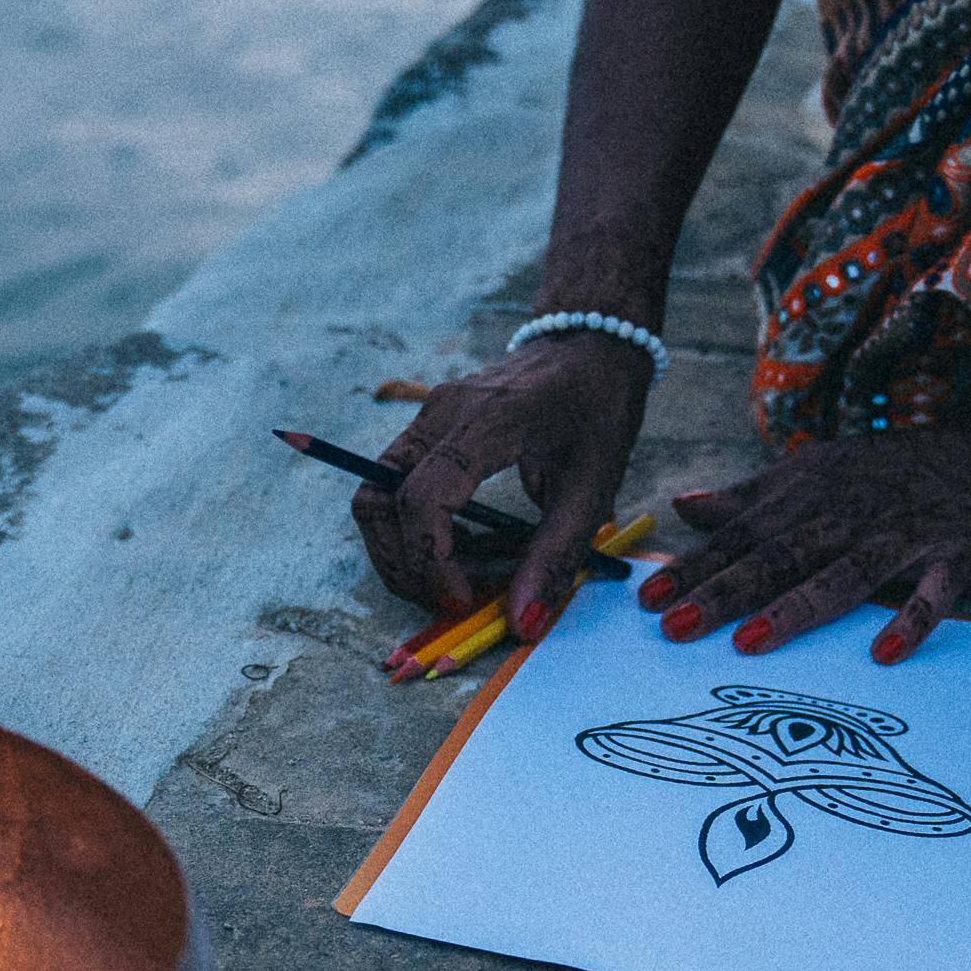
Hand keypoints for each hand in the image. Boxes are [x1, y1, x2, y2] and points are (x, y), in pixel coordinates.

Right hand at [352, 332, 654, 635]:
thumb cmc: (597, 410)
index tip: (463, 601)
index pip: (423, 497)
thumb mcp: (592, 487)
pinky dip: (412, 531)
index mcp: (487, 422)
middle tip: (450, 602)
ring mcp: (424, 418)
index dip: (431, 560)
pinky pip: (391, 487)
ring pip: (373, 496)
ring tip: (453, 580)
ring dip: (399, 552)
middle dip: (402, 566)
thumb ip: (554, 557)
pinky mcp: (423, 429)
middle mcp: (440, 414)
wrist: (587, 346)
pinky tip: (461, 550)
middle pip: (378, 500)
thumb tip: (521, 624)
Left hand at [641, 417, 970, 663]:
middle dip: (725, 591)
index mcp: (808, 495)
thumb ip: (749, 498)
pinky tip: (883, 653)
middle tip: (675, 627)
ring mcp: (903, 534)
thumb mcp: (815, 473)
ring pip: (842, 575)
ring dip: (796, 608)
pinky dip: (912, 620)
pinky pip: (933, 592)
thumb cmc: (890, 473)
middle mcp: (848, 513)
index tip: (647, 600)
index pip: (741, 536)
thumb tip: (682, 506)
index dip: (694, 566)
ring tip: (750, 642)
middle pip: (779, 556)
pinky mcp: (955, 554)